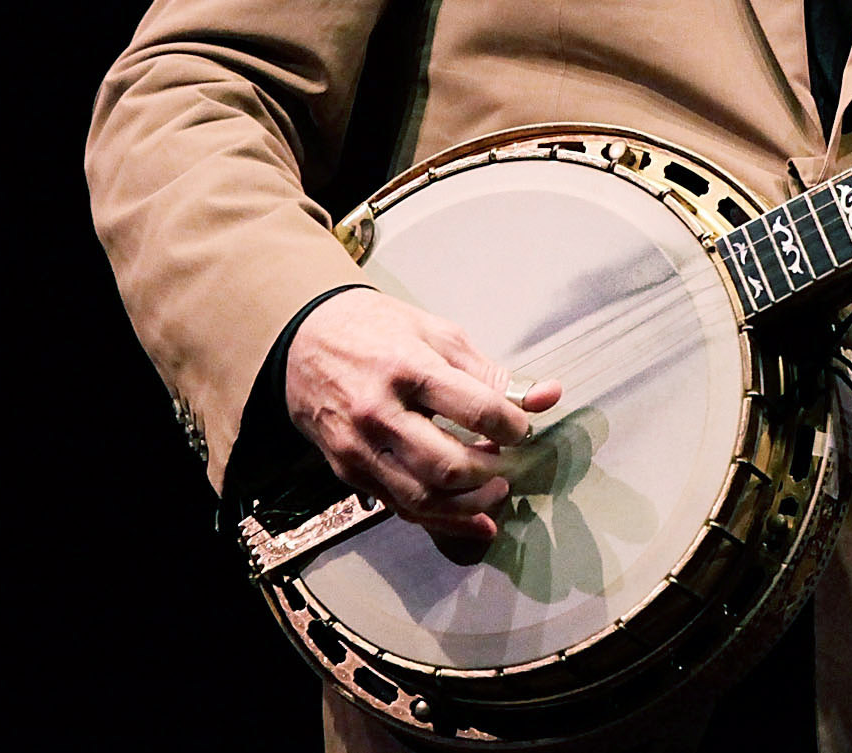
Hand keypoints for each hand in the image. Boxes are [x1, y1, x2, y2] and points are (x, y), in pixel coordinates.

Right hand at [285, 288, 563, 551]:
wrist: (303, 340)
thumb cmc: (378, 331)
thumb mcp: (437, 334)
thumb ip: (491, 372)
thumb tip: (547, 396)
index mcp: (408, 366)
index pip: (477, 409)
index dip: (513, 426)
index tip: (522, 428)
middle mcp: (379, 411)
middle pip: (448, 466)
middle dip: (492, 474)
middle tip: (510, 466)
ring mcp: (359, 446)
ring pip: (422, 499)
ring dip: (470, 506)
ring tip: (495, 492)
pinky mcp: (346, 469)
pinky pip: (398, 506)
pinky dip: (440, 520)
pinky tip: (471, 519)